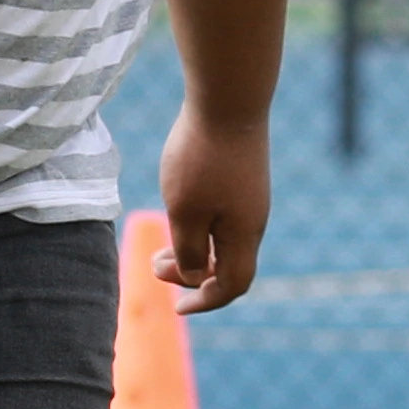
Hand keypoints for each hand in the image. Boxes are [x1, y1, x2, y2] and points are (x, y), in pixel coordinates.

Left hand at [156, 113, 270, 309]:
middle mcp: (254, 220)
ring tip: (161, 243)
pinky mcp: (244, 176)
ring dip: (194, 248)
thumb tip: (195, 276)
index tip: (177, 308)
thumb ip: (189, 251)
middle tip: (154, 265)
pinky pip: (225, 216)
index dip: (205, 302)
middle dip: (192, 274)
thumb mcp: (185, 212)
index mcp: (243, 235)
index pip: (231, 285)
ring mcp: (251, 196)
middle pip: (229, 265)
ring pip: (225, 239)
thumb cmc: (202, 158)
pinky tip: (179, 207)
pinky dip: (201, 225)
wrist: (229, 99)